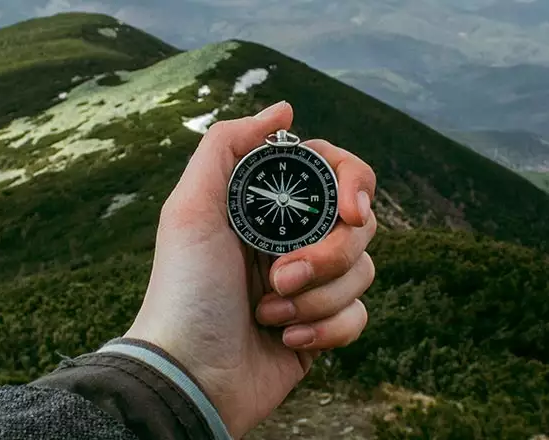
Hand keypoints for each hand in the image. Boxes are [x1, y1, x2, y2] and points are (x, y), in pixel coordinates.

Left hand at [124, 101, 377, 436]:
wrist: (189, 374)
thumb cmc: (184, 291)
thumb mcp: (190, 208)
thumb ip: (229, 145)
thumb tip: (285, 108)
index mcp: (267, 207)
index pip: (336, 174)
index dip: (354, 185)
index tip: (350, 211)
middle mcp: (292, 240)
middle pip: (360, 225)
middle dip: (326, 255)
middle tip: (281, 276)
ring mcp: (310, 285)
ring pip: (364, 271)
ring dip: (317, 297)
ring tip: (269, 313)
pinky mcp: (321, 329)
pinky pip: (359, 316)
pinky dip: (327, 329)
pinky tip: (286, 340)